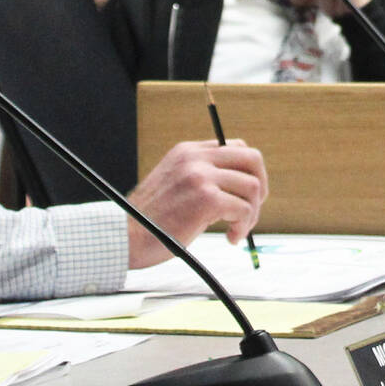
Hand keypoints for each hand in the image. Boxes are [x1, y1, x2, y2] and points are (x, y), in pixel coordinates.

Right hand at [125, 138, 268, 268]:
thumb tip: (238, 188)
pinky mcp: (206, 199)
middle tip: (251, 210)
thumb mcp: (174, 184)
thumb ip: (201, 178)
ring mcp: (200, 176)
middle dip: (260, 187)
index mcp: (188, 152)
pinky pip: (243, 209)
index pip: (235, 148)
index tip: (245, 195)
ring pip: (252, 186)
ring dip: (251, 213)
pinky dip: (242, 227)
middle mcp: (195, 158)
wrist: (124, 237)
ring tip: (236, 230)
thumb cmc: (150, 220)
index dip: (248, 172)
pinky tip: (230, 238)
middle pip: (252, 159)